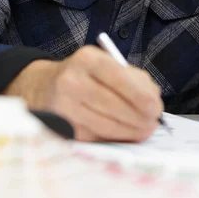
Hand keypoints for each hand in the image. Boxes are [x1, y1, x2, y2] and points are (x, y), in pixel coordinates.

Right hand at [3, 46, 163, 141]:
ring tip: (144, 131)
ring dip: (130, 132)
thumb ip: (133, 78)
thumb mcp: (105, 65)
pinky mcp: (61, 128)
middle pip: (112, 104)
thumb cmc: (85, 76)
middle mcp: (71, 80)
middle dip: (138, 118)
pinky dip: (114, 138)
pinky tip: (124, 135)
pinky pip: (95, 137)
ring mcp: (64, 106)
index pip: (117, 77)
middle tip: (153, 124)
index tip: (156, 108)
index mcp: (87, 59)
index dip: (139, 95)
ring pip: (105, 125)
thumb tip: (153, 101)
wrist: (43, 87)